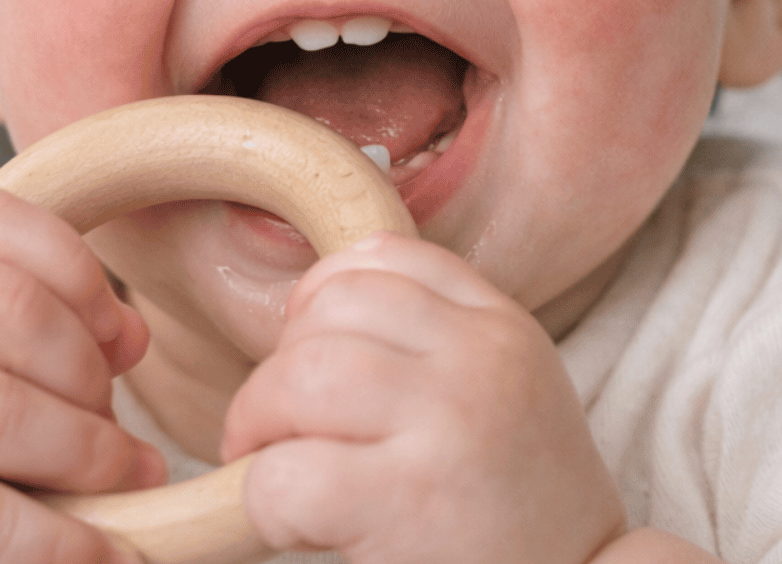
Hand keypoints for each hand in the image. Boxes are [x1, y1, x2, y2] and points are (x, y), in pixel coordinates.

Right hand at [0, 187, 163, 563]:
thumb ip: (31, 316)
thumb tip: (131, 336)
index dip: (78, 270)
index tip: (119, 333)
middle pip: (8, 308)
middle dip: (87, 370)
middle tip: (118, 422)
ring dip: (88, 450)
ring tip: (127, 475)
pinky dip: (58, 540)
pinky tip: (102, 551)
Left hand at [222, 232, 626, 563]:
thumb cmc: (522, 509)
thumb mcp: (507, 392)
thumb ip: (437, 341)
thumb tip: (309, 319)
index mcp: (502, 327)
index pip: (384, 256)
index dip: (319, 297)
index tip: (309, 353)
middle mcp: (481, 360)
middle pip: (332, 308)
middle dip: (278, 367)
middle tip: (277, 429)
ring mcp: (448, 424)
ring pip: (301, 375)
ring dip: (258, 423)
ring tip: (271, 468)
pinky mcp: (408, 502)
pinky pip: (287, 475)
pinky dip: (263, 501)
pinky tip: (291, 524)